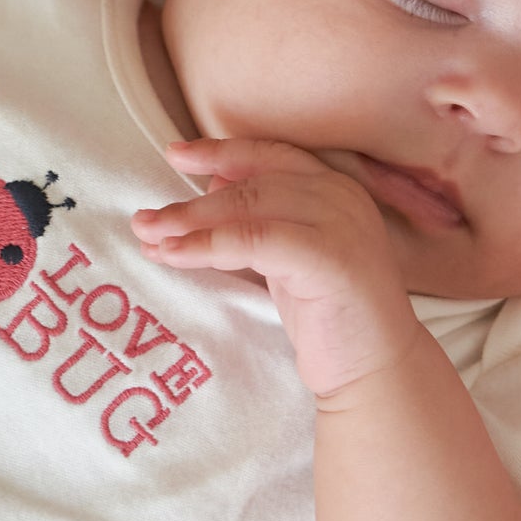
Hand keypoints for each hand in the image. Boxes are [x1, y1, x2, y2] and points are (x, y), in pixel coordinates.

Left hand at [132, 138, 422, 401]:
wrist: (375, 368)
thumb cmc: (329, 315)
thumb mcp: (291, 256)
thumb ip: (261, 219)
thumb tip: (210, 186)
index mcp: (336, 188)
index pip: (270, 154)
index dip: (219, 151)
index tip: (174, 153)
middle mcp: (342, 197)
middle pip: (252, 181)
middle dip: (192, 199)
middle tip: (145, 218)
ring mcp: (340, 224)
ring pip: (249, 207)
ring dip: (190, 222)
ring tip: (150, 236)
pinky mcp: (330, 258)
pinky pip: (254, 241)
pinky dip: (207, 246)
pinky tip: (176, 256)